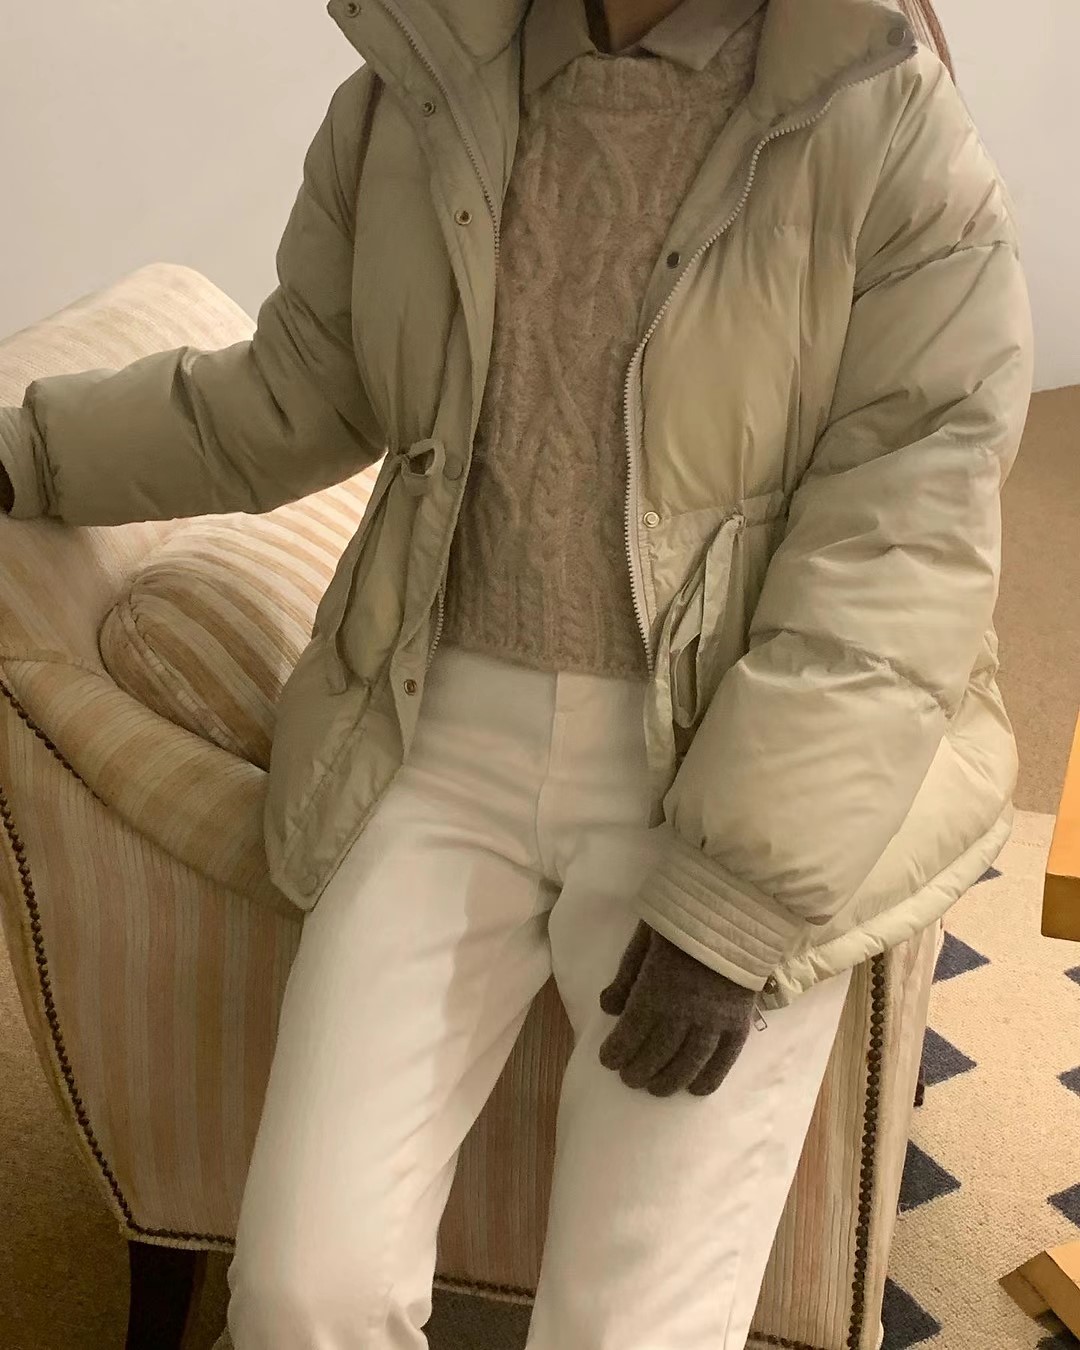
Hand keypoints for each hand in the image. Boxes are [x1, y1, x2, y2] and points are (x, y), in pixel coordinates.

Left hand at [599, 921, 756, 1096]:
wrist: (736, 911)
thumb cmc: (683, 920)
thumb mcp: (644, 940)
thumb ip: (627, 976)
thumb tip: (609, 1008)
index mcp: (655, 991)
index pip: (631, 1034)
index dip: (616, 1052)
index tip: (608, 1061)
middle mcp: (684, 1014)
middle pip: (657, 1054)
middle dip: (639, 1070)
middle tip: (630, 1079)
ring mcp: (714, 1021)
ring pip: (688, 1063)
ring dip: (670, 1080)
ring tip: (657, 1089)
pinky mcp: (740, 1022)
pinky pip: (725, 1059)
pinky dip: (710, 1078)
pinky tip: (696, 1089)